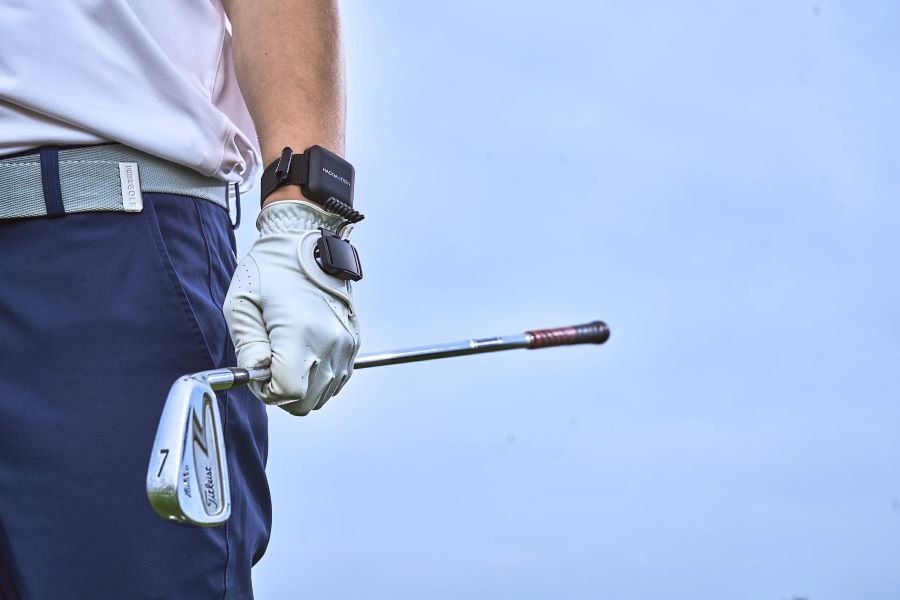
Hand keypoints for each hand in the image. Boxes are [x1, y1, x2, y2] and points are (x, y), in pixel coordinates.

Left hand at [224, 200, 359, 414]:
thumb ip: (247, 347)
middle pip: (306, 402)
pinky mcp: (353, 342)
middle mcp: (329, 343)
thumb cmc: (272, 268)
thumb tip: (254, 376)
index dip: (266, 391)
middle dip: (282, 393)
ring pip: (323, 395)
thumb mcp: (242, 304)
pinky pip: (337, 379)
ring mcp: (345, 344)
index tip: (256, 372)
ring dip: (302, 386)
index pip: (287, 393)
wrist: (309, 242)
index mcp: (299, 334)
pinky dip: (319, 377)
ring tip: (285, 356)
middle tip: (268, 367)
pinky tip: (303, 355)